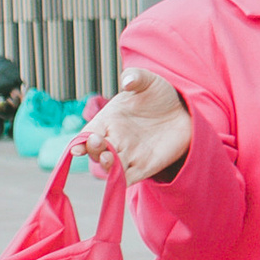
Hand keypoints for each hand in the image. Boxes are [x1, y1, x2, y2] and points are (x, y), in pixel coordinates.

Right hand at [81, 66, 192, 184]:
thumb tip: (127, 80)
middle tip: (99, 142)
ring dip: (106, 166)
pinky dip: (120, 182)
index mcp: (108, 120)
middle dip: (94, 150)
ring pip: (109, 168)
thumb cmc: (158, 94)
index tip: (77, 146)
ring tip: (109, 158)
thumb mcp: (148, 80)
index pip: (87, 134)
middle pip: (96, 152)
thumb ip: (136, 77)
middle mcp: (114, 140)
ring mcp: (128, 155)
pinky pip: (127, 179)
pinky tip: (119, 177)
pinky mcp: (144, 167)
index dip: (80, 141)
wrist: (181, 111)